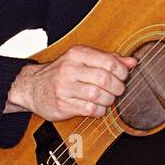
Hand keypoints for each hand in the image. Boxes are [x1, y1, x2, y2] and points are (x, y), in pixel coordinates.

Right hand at [5, 45, 138, 120]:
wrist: (31, 87)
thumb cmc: (62, 73)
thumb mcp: (82, 59)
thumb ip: (108, 59)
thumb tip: (132, 62)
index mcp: (77, 54)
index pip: (108, 62)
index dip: (122, 72)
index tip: (123, 76)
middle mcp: (69, 69)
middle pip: (105, 79)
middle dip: (118, 87)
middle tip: (117, 89)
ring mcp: (64, 88)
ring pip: (98, 96)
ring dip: (109, 100)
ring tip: (107, 98)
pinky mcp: (62, 105)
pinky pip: (89, 110)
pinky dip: (99, 110)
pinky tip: (97, 107)